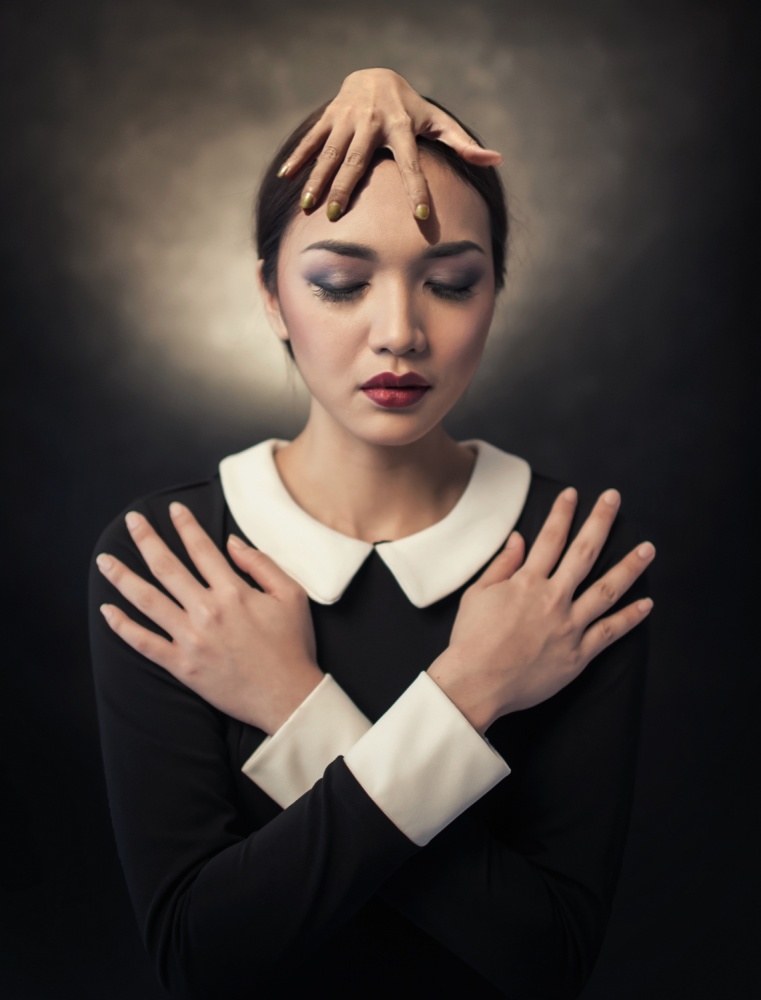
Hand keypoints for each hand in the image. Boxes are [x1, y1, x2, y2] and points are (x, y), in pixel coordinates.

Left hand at [96, 503, 322, 733]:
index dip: (186, 525)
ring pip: (148, 601)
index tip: (173, 509)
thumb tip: (232, 543)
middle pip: (167, 567)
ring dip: (123, 578)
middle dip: (146, 540)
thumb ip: (262, 565)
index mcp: (234, 592)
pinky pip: (145, 643)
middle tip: (131, 521)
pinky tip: (107, 612)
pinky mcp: (182, 666)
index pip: (202, 549)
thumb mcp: (292, 596)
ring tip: (105, 561)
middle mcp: (207, 611)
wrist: (288, 697)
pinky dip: (123, 627)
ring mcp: (191, 639)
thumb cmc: (293, 646)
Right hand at [280, 68, 502, 220]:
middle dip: (345, 188)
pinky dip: (299, 158)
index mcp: (402, 128)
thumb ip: (463, 145)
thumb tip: (495, 160)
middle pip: (357, 161)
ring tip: (309, 206)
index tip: (421, 216)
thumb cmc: (412, 109)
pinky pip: (312, 140)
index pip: (411, 163)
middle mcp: (372, 123)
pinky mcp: (329, 117)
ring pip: (330, 153)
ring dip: (318, 179)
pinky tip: (288, 179)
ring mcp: (347, 118)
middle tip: (337, 216)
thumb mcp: (437, 122)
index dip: (417, 189)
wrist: (375, 75)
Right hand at [427, 488, 654, 733]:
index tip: (572, 494)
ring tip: (648, 549)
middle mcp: (552, 599)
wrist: (476, 683)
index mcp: (526, 583)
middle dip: (600, 522)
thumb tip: (518, 538)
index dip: (562, 513)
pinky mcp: (577, 654)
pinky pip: (610, 633)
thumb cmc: (471, 640)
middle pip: (584, 553)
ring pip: (607, 590)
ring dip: (629, 567)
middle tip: (614, 498)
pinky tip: (647, 604)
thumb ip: (501, 565)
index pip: (550, 538)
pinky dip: (630, 618)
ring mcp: (568, 626)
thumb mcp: (477, 595)